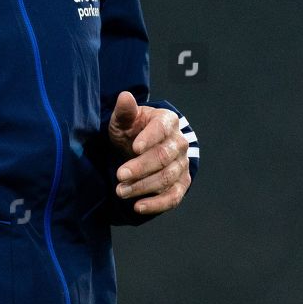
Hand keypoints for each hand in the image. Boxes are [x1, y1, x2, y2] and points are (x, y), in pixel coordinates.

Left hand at [106, 90, 191, 215]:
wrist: (141, 148)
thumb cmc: (132, 131)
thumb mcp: (125, 120)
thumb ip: (125, 111)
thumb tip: (124, 96)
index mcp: (168, 121)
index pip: (161, 129)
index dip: (149, 138)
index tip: (134, 148)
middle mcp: (179, 143)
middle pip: (163, 157)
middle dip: (140, 167)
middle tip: (119, 175)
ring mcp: (182, 164)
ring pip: (166, 178)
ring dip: (143, 186)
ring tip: (121, 191)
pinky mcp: (181, 184)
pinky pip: (174, 197)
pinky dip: (157, 204)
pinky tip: (138, 207)